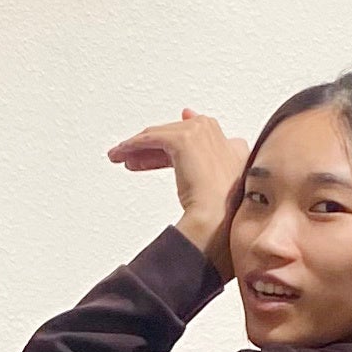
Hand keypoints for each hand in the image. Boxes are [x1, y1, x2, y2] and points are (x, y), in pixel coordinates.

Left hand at [107, 109, 247, 279]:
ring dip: (137, 146)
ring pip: (160, 135)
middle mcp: (215, 134)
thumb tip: (195, 142)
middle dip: (151, 148)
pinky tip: (121, 154)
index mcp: (231, 146)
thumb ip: (209, 169)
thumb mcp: (216, 188)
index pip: (193, 138)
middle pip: (174, 135)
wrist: (218, 219)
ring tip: (120, 157)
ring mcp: (200, 133)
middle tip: (131, 159)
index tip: (153, 149)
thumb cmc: (222, 213)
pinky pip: (151, 138)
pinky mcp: (184, 139)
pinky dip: (133, 145)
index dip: (171, 144)